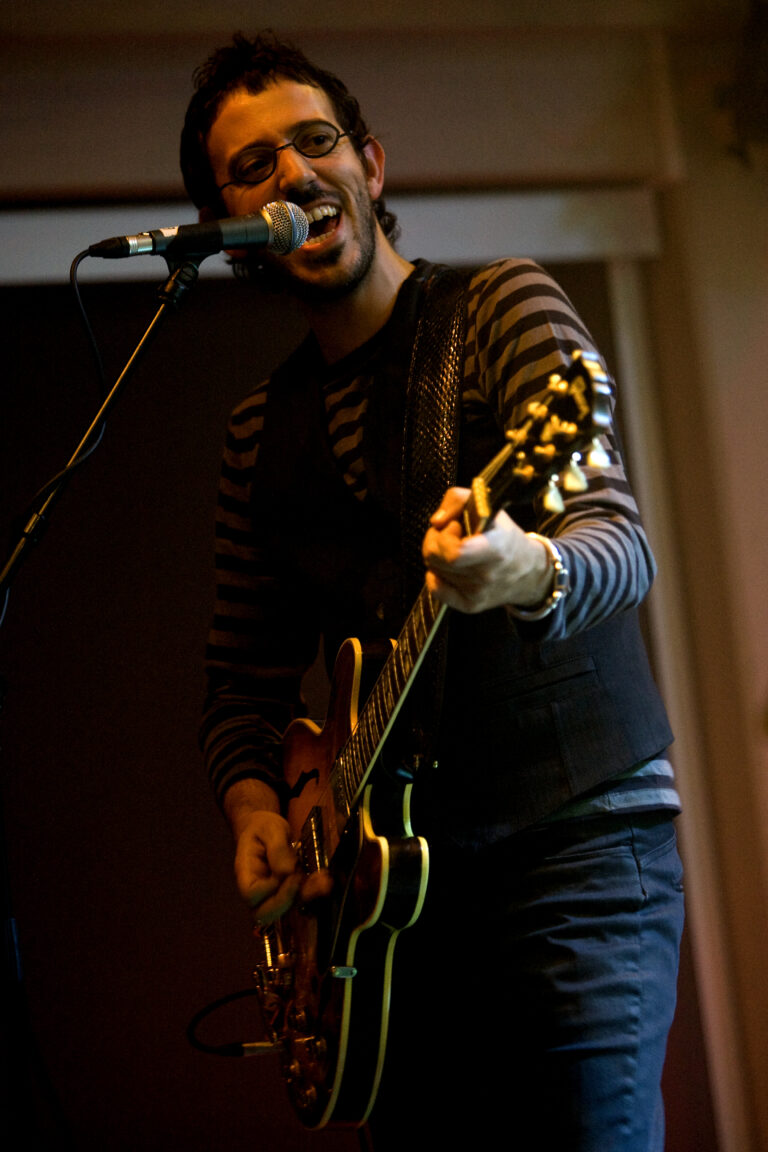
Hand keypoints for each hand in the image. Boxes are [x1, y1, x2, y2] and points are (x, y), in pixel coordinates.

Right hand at [233, 810, 332, 928]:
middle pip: (264, 913)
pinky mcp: (289, 892)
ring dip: (306, 897)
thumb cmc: (263, 829)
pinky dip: (313, 891)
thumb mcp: (269, 830)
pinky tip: (324, 879)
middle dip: (286, 902)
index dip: (269, 889)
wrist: (266, 829)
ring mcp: (272, 895)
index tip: (288, 872)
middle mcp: (257, 890)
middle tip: (301, 880)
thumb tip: (287, 872)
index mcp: (245, 873)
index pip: (251, 893)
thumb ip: (277, 849)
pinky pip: (300, 899)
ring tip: (323, 881)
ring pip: (285, 910)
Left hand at [422, 487, 551, 613]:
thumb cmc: (504, 536)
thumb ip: (457, 499)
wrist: (529, 571)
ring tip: (455, 549)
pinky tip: (451, 568)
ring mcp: (477, 593)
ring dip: (438, 556)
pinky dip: (436, 576)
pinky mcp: (471, 605)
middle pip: (434, 558)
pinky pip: (436, 590)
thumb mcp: (488, 506)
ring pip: (433, 570)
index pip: (455, 553)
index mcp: (494, 548)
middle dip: (434, 540)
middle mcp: (486, 575)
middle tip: (450, 535)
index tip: (455, 526)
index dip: (445, 536)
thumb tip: (436, 522)